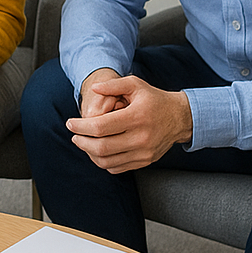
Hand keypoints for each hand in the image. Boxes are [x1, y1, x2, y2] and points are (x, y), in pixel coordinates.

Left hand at [63, 74, 192, 173]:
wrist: (180, 118)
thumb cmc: (154, 99)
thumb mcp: (136, 85)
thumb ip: (113, 85)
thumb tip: (94, 88)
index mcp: (136, 116)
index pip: (100, 127)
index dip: (81, 127)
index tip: (71, 124)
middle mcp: (141, 137)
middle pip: (101, 147)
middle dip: (82, 142)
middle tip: (75, 136)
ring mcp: (143, 152)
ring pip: (107, 161)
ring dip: (90, 154)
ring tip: (84, 143)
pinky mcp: (145, 161)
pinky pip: (117, 168)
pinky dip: (103, 162)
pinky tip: (98, 151)